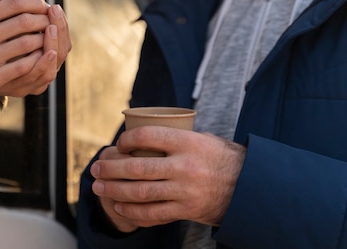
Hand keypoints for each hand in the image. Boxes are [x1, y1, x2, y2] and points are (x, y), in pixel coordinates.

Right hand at [0, 0, 69, 103]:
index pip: (14, 4)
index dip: (34, 3)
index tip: (44, 5)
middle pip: (24, 22)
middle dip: (43, 19)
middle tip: (51, 19)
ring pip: (27, 43)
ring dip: (44, 38)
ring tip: (50, 35)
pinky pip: (22, 66)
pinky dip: (37, 59)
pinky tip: (43, 55)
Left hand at [90, 127, 245, 231]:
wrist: (250, 188)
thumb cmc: (222, 158)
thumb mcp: (204, 139)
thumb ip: (177, 137)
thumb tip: (145, 134)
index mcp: (188, 142)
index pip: (148, 136)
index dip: (127, 140)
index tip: (118, 144)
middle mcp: (185, 166)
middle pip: (137, 168)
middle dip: (111, 168)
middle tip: (96, 168)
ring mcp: (185, 191)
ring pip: (141, 192)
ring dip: (114, 190)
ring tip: (99, 186)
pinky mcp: (186, 210)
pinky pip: (153, 213)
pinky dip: (132, 211)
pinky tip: (119, 206)